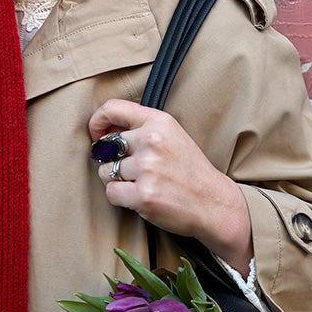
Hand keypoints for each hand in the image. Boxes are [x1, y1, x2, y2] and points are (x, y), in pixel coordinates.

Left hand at [89, 99, 252, 274]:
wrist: (214, 203)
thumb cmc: (189, 170)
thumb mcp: (172, 135)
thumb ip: (141, 127)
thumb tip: (103, 129)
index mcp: (159, 121)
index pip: (112, 108)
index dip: (97, 122)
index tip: (97, 135)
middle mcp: (152, 141)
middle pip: (105, 146)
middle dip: (112, 159)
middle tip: (133, 170)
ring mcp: (147, 168)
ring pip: (105, 171)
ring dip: (116, 180)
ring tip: (141, 183)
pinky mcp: (143, 195)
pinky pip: (111, 192)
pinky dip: (120, 198)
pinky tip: (139, 197)